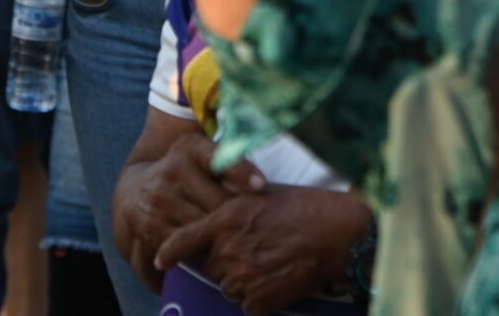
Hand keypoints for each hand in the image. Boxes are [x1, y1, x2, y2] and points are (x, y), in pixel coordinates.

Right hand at [118, 131, 249, 290]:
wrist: (135, 192)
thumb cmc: (186, 175)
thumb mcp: (201, 158)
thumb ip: (229, 165)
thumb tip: (261, 187)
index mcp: (190, 148)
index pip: (218, 157)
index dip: (240, 171)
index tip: (260, 185)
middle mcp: (173, 169)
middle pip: (217, 201)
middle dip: (239, 216)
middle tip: (261, 228)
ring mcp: (160, 198)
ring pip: (203, 225)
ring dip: (224, 237)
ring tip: (244, 243)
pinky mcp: (152, 225)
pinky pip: (186, 243)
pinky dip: (203, 250)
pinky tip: (219, 253)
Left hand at [157, 183, 366, 314]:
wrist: (337, 234)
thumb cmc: (305, 208)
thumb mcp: (262, 195)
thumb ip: (233, 210)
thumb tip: (220, 224)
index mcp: (226, 219)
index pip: (184, 240)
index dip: (170, 252)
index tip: (161, 260)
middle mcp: (228, 249)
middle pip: (212, 267)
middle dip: (228, 263)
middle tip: (259, 250)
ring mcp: (242, 277)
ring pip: (230, 288)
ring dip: (244, 282)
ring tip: (272, 264)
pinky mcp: (258, 301)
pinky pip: (248, 306)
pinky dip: (261, 299)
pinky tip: (280, 281)